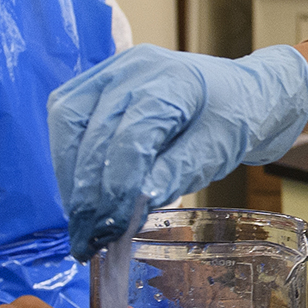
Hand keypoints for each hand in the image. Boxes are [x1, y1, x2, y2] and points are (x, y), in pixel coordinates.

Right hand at [49, 44, 307, 258]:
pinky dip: (67, 159)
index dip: (116, 187)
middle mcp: (135, 67)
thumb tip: (132, 207)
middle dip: (87, 193)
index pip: (131, 137)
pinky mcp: (97, 82)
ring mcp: (112, 69)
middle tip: (89, 240)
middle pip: (93, 131)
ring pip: (68, 121)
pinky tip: (80, 193)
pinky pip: (67, 118)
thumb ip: (175, 174)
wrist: (239, 95)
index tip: (112, 230)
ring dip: (69, 176)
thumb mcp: (216, 152)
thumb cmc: (232, 122)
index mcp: (174, 80)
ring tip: (81, 222)